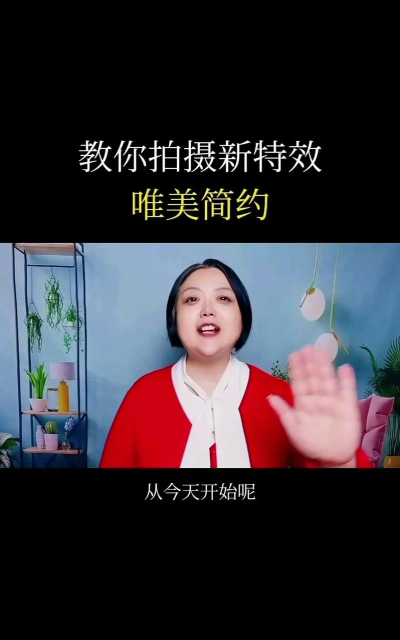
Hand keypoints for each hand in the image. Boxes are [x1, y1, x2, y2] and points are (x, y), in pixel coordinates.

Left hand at [267, 346, 360, 465]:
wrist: (332, 457)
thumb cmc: (310, 443)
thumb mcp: (293, 428)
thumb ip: (283, 412)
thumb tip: (270, 397)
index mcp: (303, 402)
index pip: (299, 382)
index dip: (297, 368)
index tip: (294, 354)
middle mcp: (317, 397)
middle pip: (313, 377)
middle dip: (310, 363)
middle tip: (307, 348)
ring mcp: (333, 400)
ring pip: (328, 379)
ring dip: (325, 366)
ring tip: (322, 352)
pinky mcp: (347, 405)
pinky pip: (347, 390)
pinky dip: (347, 380)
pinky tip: (345, 368)